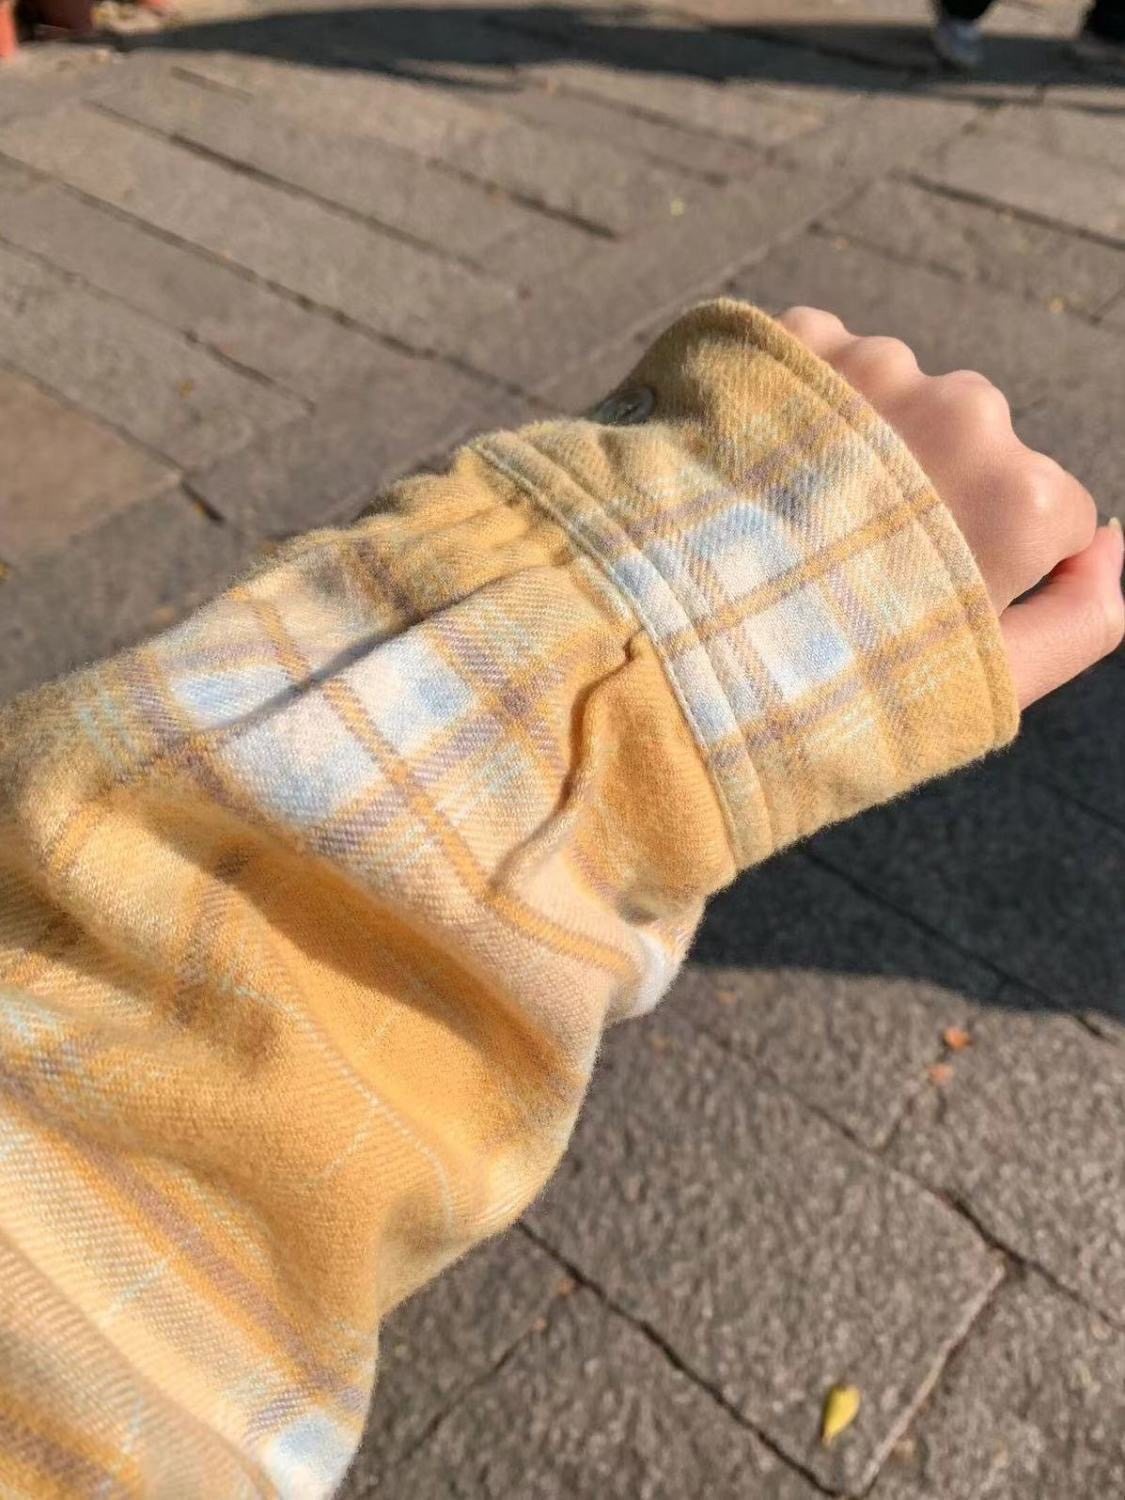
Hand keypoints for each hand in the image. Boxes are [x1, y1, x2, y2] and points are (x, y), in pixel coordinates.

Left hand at [778, 306, 1123, 708]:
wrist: (661, 635)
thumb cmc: (828, 678)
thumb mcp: (980, 683)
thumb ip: (1085, 618)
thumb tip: (1114, 546)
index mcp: (1021, 495)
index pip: (1048, 513)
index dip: (988, 564)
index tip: (915, 599)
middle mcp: (962, 408)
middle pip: (971, 449)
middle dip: (923, 498)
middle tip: (839, 568)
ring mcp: (872, 363)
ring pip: (894, 402)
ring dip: (857, 448)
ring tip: (784, 527)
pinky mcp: (787, 337)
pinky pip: (819, 363)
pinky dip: (795, 408)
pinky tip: (751, 475)